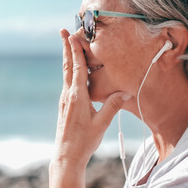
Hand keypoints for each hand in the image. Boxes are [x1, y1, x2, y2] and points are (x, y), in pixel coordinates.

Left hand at [52, 28, 129, 168]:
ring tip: (66, 45)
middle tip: (62, 32)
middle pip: (67, 66)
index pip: (77, 68)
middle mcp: (68, 95)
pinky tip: (72, 71)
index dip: (74, 51)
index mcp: (77, 96)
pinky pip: (66, 83)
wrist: (66, 155)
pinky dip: (69, 71)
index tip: (71, 35)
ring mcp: (64, 100)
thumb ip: (112, 106)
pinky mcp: (65, 105)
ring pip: (65, 74)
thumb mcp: (101, 124)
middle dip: (65, 48)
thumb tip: (125, 92)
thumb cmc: (84, 141)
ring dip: (67, 58)